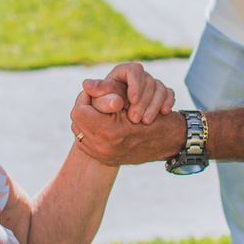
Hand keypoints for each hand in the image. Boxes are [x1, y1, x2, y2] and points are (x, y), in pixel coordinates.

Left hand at [71, 89, 185, 165]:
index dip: (85, 97)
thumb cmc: (153, 117)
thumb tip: (85, 84)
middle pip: (77, 121)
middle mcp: (104, 147)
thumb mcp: (132, 100)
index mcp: (109, 131)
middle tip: (93, 101)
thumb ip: (108, 92)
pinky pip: (84, 143)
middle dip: (84, 108)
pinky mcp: (104, 159)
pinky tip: (99, 124)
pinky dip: (90, 131)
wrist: (166, 142)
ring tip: (95, 112)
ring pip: (79, 131)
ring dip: (86, 120)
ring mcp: (103, 156)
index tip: (93, 92)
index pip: (79, 111)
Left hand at [81, 62, 174, 123]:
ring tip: (145, 122)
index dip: (134, 84)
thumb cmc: (106, 106)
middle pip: (147, 82)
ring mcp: (150, 84)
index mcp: (123, 72)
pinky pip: (169, 93)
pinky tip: (164, 112)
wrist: (120, 119)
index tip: (131, 100)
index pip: (134, 70)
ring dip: (154, 105)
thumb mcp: (99, 100)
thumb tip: (87, 85)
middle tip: (134, 119)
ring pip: (159, 88)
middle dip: (142, 101)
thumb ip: (97, 93)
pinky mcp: (160, 93)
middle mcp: (138, 75)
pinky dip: (168, 102)